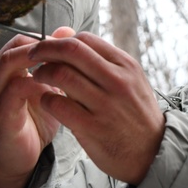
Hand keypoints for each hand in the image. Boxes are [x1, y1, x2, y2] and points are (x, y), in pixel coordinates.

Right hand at [0, 27, 74, 187]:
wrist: (18, 159)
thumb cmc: (34, 121)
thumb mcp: (48, 88)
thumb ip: (56, 64)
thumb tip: (68, 32)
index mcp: (2, 66)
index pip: (23, 39)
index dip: (49, 40)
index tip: (74, 48)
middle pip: (17, 46)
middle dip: (46, 47)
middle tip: (72, 55)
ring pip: (12, 61)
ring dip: (41, 62)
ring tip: (66, 68)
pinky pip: (16, 89)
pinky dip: (36, 84)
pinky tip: (56, 89)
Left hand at [27, 32, 164, 184]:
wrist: (154, 153)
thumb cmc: (136, 115)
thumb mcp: (130, 81)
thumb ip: (101, 60)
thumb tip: (66, 34)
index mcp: (126, 66)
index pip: (85, 39)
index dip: (60, 40)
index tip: (49, 49)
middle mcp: (117, 81)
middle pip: (71, 50)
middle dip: (45, 49)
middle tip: (33, 56)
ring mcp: (105, 104)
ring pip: (61, 75)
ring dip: (42, 74)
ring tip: (39, 79)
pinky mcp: (92, 127)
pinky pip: (58, 104)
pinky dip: (45, 99)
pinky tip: (46, 101)